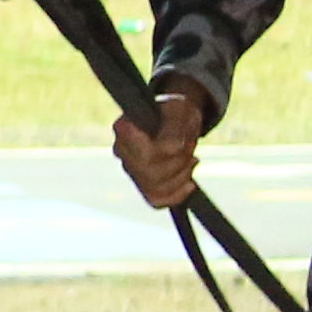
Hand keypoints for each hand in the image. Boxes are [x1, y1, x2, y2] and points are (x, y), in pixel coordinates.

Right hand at [114, 83, 211, 211]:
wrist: (177, 119)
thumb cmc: (176, 112)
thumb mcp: (179, 111)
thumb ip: (174, 128)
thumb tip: (172, 149)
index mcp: (124, 129)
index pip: (144, 155)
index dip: (168, 153)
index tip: (180, 141)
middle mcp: (121, 152)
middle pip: (151, 174)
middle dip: (179, 163)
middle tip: (189, 147)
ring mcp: (130, 170)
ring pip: (155, 189)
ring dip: (182, 176)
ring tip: (189, 158)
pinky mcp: (142, 185)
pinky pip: (156, 200)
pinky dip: (177, 195)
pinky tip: (189, 183)